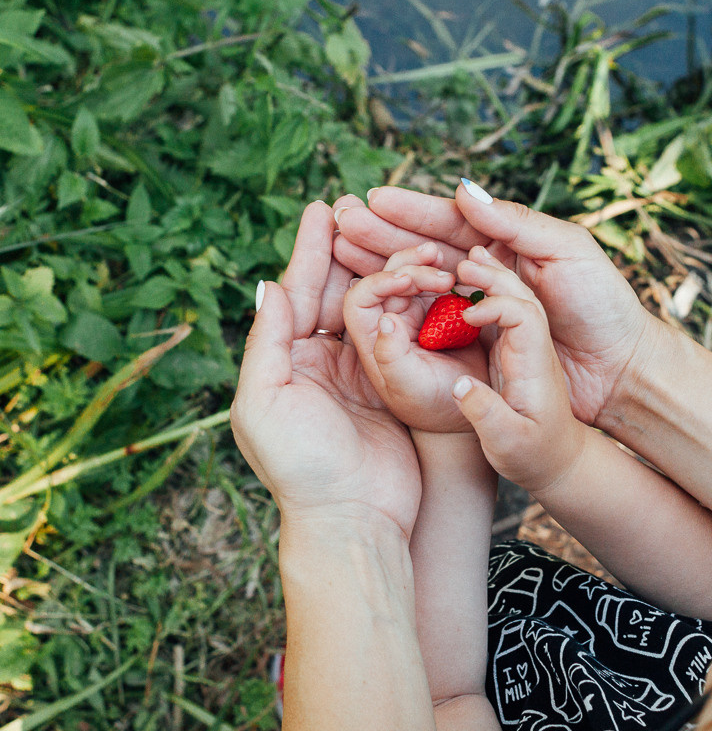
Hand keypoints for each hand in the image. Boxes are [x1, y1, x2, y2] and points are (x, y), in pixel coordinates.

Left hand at [231, 201, 421, 534]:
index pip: (298, 294)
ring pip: (375, 310)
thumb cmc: (301, 469)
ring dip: (390, 275)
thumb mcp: (264, 402)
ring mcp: (361, 376)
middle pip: (339, 294)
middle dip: (355, 254)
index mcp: (285, 362)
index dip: (311, 251)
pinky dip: (414, 307)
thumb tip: (268, 284)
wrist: (354, 521)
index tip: (324, 209)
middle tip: (373, 214)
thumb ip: (267, 342)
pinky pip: (403, 336)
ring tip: (409, 240)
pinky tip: (428, 279)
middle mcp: (321, 363)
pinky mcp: (395, 390)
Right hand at [332, 183, 660, 425]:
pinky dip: (401, 310)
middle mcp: (489, 272)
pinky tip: (370, 301)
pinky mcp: (479, 348)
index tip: (371, 200)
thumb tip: (463, 190)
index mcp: (510, 243)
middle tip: (339, 222)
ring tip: (340, 254)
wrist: (620, 370)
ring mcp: (481, 309)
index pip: (451, 221)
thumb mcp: (567, 252)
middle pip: (426, 247)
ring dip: (380, 268)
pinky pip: (432, 324)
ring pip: (421, 283)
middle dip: (382, 235)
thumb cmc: (603, 304)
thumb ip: (515, 223)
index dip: (410, 211)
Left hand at [342, 243, 488, 432]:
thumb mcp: (407, 386)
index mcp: (371, 338)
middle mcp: (389, 321)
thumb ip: (390, 356)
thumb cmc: (430, 406)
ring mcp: (415, 314)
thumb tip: (386, 320)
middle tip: (444, 277)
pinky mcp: (440, 312)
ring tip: (452, 271)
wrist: (467, 409)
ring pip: (413, 275)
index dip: (378, 282)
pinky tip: (466, 276)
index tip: (407, 280)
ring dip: (429, 266)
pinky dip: (451, 275)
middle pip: (389, 278)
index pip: (360, 298)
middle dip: (412, 268)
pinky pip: (440, 284)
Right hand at [449, 246, 586, 492]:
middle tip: (458, 261)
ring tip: (461, 265)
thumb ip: (487, 413)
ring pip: (511, 299)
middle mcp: (533, 346)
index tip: (468, 313)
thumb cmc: (544, 456)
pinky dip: (485, 299)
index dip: (496, 304)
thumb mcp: (516, 443)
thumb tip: (458, 387)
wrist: (566, 464)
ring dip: (488, 280)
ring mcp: (527, 348)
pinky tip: (463, 295)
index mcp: (536, 360)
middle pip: (517, 294)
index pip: (523, 313)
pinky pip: (502, 316)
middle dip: (488, 273)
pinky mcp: (518, 355)